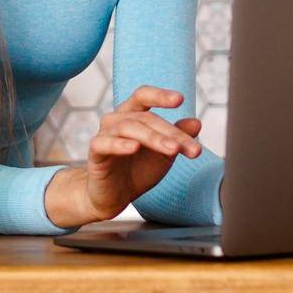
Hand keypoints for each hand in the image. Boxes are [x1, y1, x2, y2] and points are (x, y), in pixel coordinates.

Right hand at [47, 86, 202, 226]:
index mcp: (133, 114)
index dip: (160, 95)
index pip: (144, 96)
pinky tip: (134, 147)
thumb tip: (196, 122)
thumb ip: (177, 137)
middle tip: (191, 149)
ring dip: (153, 138)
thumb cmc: (138, 169)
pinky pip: (104, 143)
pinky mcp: (95, 153)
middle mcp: (116, 119)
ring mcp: (104, 134)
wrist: (115, 196)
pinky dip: (119, 144)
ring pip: (128, 128)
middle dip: (171, 133)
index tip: (180, 99)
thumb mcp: (164, 154)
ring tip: (172, 149)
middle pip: (145, 118)